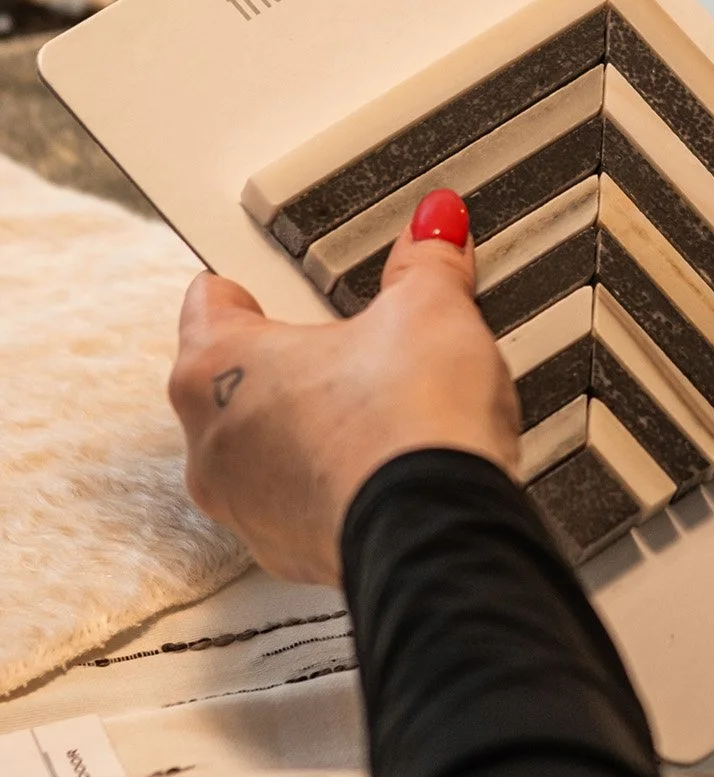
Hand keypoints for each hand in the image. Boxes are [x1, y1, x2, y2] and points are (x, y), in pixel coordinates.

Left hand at [168, 192, 517, 584]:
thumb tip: (436, 223)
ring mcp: (245, 507)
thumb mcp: (430, 312)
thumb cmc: (409, 423)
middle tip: (349, 346)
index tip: (275, 284)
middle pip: (235, 381)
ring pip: (265, 450)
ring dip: (308, 432)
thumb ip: (426, 262)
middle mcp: (212, 443)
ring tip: (377, 413)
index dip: (250, 286)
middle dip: (288, 364)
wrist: (442, 533)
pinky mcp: (290, 553)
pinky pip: (302, 505)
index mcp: (217, 365)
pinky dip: (334, 486)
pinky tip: (388, 471)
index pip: (208, 303)